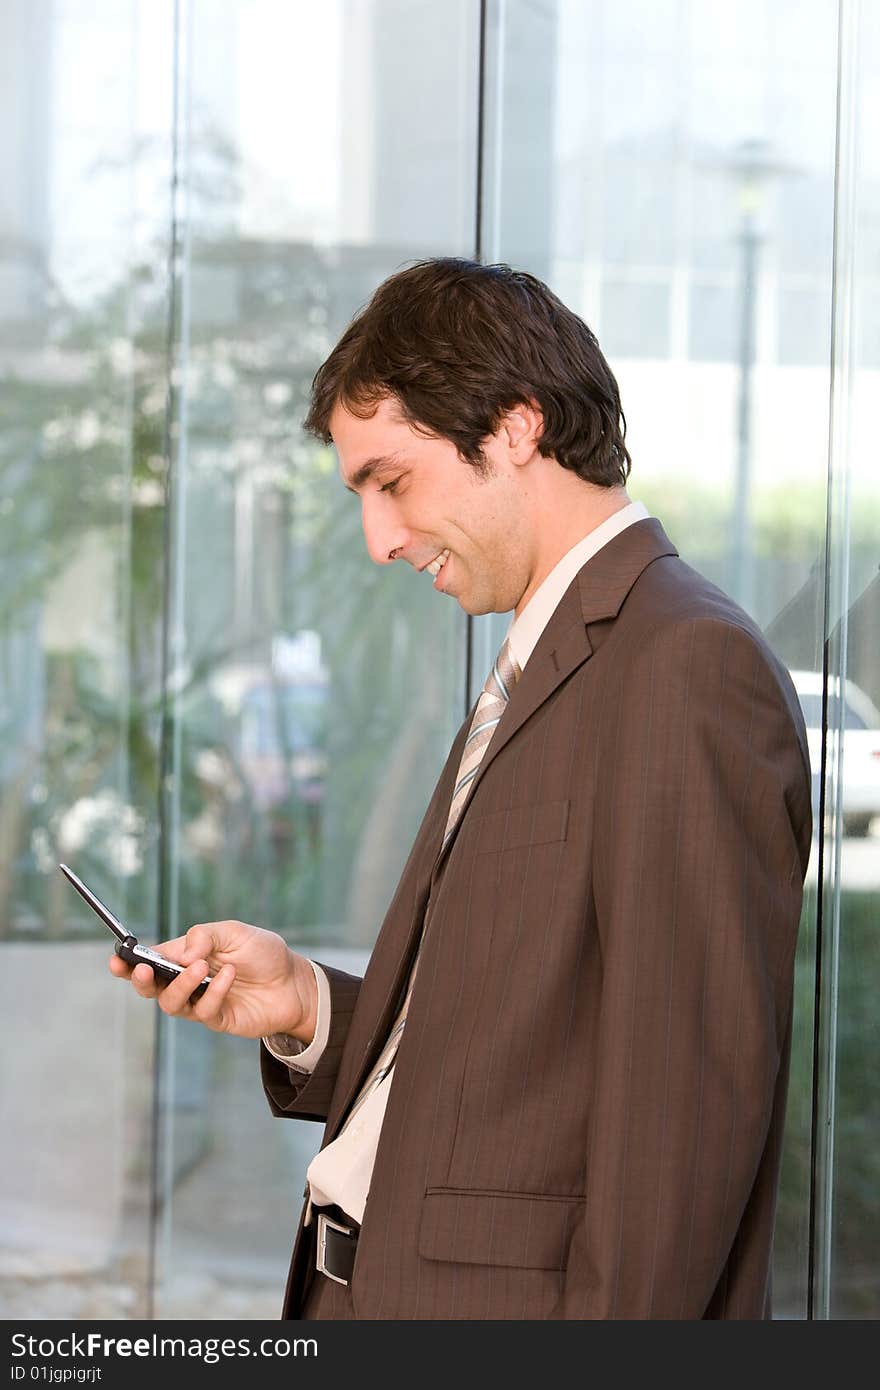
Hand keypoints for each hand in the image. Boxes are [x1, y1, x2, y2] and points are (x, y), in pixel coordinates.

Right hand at [107, 919, 317, 1041]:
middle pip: (151, 988)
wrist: (293, 980)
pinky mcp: (217, 1019)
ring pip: (171, 1003)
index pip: (150, 960)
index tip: (117, 958)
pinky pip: (204, 1011)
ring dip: (181, 985)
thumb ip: (204, 937)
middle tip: (146, 970)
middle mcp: (187, 982)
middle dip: (141, 981)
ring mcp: (200, 1003)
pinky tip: (228, 976)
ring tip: (201, 967)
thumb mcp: (233, 932)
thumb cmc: (262, 953)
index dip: (129, 962)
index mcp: (185, 957)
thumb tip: (182, 955)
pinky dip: (213, 992)